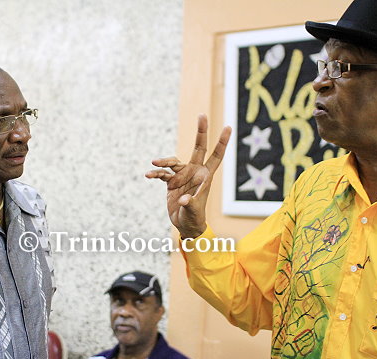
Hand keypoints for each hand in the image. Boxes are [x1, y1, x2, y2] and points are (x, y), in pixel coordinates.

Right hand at [146, 114, 230, 238]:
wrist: (185, 225)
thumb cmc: (194, 218)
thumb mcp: (193, 212)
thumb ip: (190, 204)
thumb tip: (184, 200)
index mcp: (205, 177)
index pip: (215, 156)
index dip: (222, 142)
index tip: (227, 127)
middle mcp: (194, 172)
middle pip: (198, 148)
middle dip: (201, 132)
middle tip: (202, 114)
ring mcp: (183, 176)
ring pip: (174, 161)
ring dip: (164, 162)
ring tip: (154, 164)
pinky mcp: (172, 182)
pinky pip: (162, 174)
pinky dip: (155, 174)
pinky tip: (148, 176)